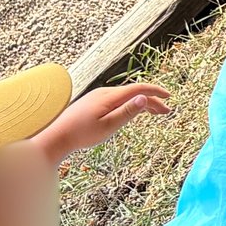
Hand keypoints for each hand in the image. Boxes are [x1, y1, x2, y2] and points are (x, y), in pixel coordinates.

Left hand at [33, 82, 169, 163]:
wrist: (56, 137)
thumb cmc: (81, 135)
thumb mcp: (108, 126)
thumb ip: (127, 112)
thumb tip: (144, 98)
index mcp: (110, 97)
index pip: (138, 88)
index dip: (155, 92)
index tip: (169, 97)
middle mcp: (104, 93)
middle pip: (133, 92)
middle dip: (152, 100)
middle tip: (166, 111)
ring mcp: (97, 97)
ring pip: (126, 96)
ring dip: (141, 103)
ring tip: (154, 113)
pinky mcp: (93, 103)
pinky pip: (117, 100)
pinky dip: (130, 104)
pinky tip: (132, 112)